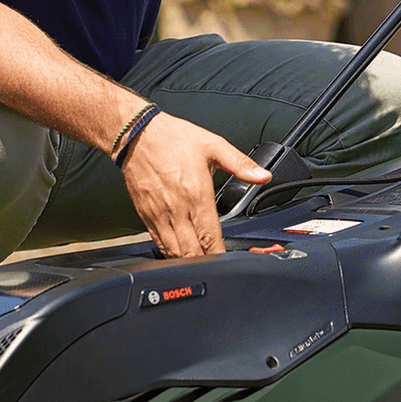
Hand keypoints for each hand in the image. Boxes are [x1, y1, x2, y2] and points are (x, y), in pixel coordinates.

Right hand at [119, 112, 270, 256]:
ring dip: (187, 261)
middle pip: (192, 251)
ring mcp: (159, 214)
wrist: (137, 134)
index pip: (210, 236)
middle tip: (216, 267)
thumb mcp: (213, 145)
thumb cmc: (172, 138)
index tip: (227, 261)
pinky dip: (169, 253)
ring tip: (200, 264)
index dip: (219, 254)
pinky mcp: (145, 215)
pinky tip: (178, 254)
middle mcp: (177, 208)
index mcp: (196, 193)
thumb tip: (263, 175)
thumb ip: (241, 163)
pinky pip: (158, 242)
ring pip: (173, 251)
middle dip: (205, 263)